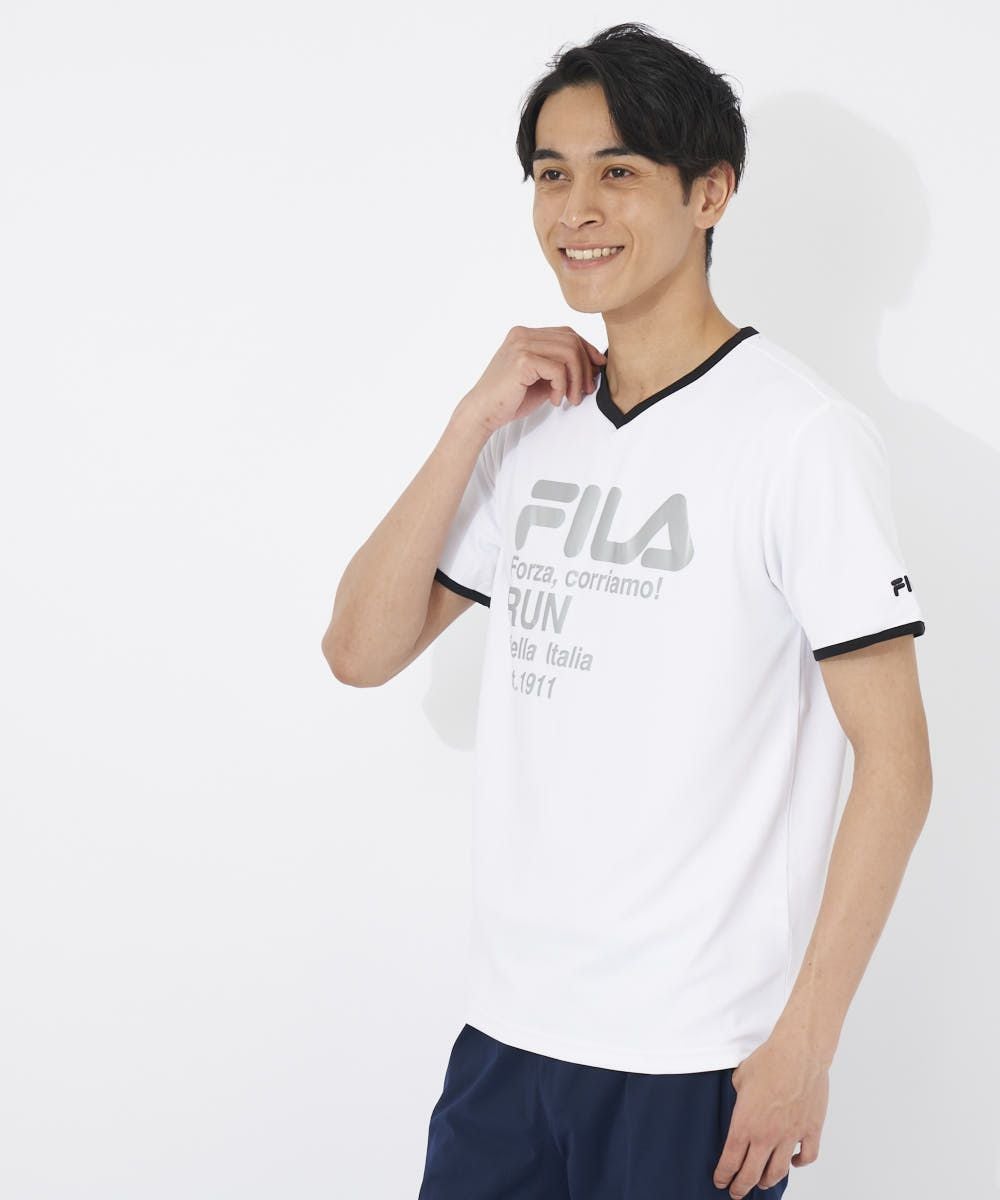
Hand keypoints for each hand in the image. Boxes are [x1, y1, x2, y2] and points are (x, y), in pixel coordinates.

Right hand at [457, 325, 606, 433]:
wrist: (483, 412)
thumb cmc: (510, 399)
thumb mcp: (542, 379)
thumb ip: (562, 368)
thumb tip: (594, 364)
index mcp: (526, 334)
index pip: (566, 333)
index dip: (586, 349)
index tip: (597, 368)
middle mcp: (523, 334)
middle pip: (571, 340)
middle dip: (585, 366)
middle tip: (586, 391)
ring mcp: (521, 344)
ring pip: (568, 353)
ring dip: (576, 379)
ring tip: (572, 399)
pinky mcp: (522, 360)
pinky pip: (558, 369)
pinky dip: (562, 387)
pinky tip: (554, 400)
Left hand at [713, 1031, 828, 1196]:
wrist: (798, 1053)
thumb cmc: (768, 1061)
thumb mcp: (739, 1079)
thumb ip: (737, 1099)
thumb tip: (740, 1103)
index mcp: (745, 1124)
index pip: (730, 1161)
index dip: (723, 1175)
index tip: (720, 1182)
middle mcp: (767, 1135)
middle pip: (752, 1174)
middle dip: (741, 1187)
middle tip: (736, 1192)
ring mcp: (790, 1136)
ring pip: (778, 1172)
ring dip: (767, 1181)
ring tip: (761, 1183)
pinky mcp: (810, 1130)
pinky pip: (807, 1157)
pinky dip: (799, 1164)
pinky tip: (793, 1162)